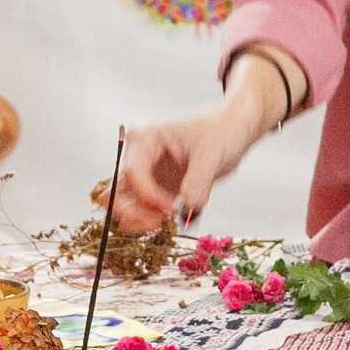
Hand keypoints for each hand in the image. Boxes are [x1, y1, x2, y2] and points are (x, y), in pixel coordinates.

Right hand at [115, 106, 265, 230]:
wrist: (233, 130)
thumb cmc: (221, 129)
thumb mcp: (212, 152)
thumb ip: (198, 181)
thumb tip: (190, 209)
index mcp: (145, 138)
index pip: (134, 173)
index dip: (150, 195)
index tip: (172, 207)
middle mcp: (139, 156)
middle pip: (116, 191)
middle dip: (134, 211)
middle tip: (159, 220)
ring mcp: (147, 174)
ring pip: (124, 205)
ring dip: (139, 219)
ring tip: (167, 220)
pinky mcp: (157, 189)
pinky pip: (141, 210)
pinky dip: (150, 220)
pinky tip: (171, 219)